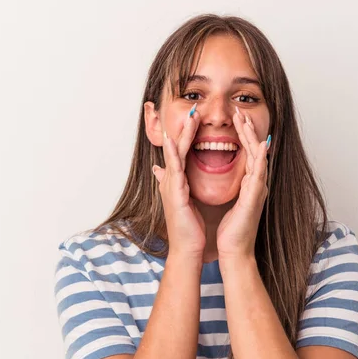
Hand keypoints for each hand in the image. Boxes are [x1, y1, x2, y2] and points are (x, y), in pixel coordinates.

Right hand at [152, 104, 205, 259]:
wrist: (188, 249)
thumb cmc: (190, 228)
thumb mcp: (182, 201)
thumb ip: (176, 184)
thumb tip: (161, 171)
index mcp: (177, 181)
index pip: (183, 152)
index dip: (188, 135)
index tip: (196, 118)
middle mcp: (171, 180)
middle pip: (177, 147)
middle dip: (185, 128)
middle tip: (193, 108)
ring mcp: (170, 185)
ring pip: (175, 153)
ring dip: (182, 133)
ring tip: (190, 116)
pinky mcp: (174, 193)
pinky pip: (175, 168)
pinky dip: (175, 153)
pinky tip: (175, 141)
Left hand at [216, 109, 269, 259]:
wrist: (233, 250)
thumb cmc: (229, 230)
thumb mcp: (222, 202)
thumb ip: (218, 186)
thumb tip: (203, 174)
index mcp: (247, 184)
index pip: (245, 154)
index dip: (241, 135)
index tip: (235, 120)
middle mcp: (255, 184)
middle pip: (253, 151)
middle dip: (247, 130)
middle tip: (240, 112)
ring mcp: (258, 190)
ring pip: (258, 157)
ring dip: (253, 137)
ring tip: (246, 120)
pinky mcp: (255, 198)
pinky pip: (259, 174)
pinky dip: (260, 159)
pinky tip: (261, 146)